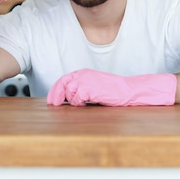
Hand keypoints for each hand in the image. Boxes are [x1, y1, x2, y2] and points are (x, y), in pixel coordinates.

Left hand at [47, 69, 176, 106]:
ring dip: (73, 101)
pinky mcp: (89, 89)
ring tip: (84, 103)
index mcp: (82, 72)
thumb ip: (80, 88)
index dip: (54, 91)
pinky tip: (88, 103)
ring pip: (69, 93)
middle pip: (62, 85)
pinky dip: (79, 103)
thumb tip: (65, 98)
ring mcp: (85, 81)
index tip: (52, 101)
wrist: (127, 90)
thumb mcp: (93, 86)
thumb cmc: (111, 91)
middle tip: (56, 105)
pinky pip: (77, 98)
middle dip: (58, 96)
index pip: (62, 80)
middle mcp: (82, 74)